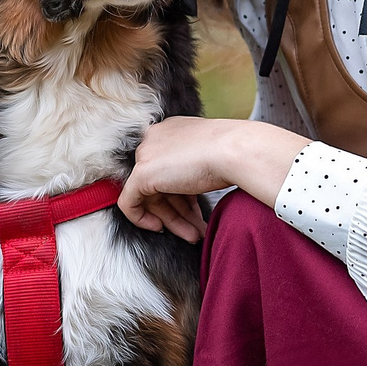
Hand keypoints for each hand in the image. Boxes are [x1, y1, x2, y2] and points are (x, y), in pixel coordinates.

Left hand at [120, 116, 310, 243]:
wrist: (237, 150)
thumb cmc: (234, 153)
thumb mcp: (213, 156)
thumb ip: (195, 168)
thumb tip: (192, 187)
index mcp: (171, 130)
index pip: (168, 167)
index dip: (182, 193)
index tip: (196, 210)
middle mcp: (155, 138)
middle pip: (159, 183)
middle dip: (178, 210)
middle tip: (197, 229)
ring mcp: (146, 154)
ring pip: (150, 196)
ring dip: (173, 220)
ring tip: (194, 235)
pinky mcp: (141, 173)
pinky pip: (129, 202)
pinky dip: (142, 219)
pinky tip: (160, 229)